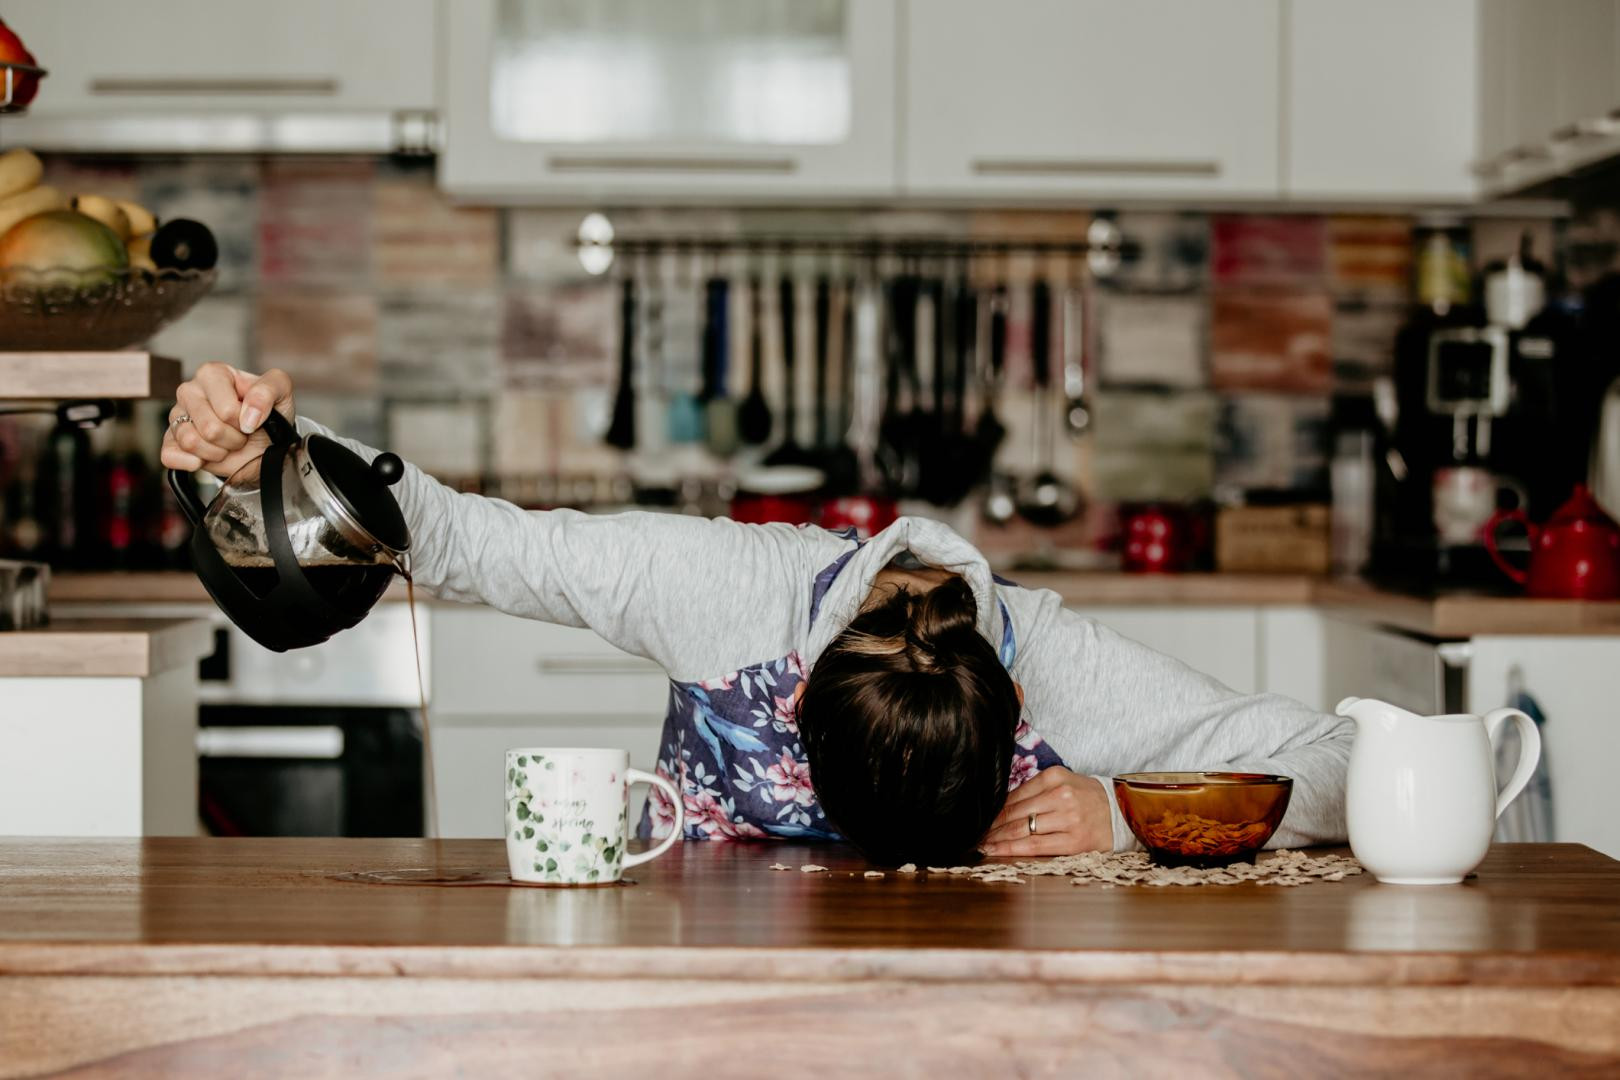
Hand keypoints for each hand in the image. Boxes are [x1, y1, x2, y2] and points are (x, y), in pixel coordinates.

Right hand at [160, 363, 295, 478]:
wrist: (264, 443)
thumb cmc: (269, 414)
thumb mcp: (281, 391)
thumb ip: (269, 390)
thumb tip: (248, 415)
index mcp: (213, 374)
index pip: (227, 410)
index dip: (244, 422)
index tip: (252, 420)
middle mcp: (190, 391)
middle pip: (209, 428)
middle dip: (233, 439)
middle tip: (241, 433)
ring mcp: (176, 416)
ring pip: (190, 442)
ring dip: (218, 452)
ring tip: (227, 443)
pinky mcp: (170, 441)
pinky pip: (170, 455)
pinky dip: (194, 462)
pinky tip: (208, 457)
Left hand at [981, 766, 1110, 856]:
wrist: (1124, 811)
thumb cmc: (1087, 798)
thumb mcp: (1063, 783)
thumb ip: (1035, 791)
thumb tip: (1000, 807)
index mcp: (1056, 777)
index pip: (1015, 795)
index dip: (993, 809)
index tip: (979, 818)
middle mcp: (1062, 795)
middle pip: (1015, 812)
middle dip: (991, 825)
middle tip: (974, 833)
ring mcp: (1069, 819)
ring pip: (1022, 829)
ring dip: (997, 839)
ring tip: (981, 843)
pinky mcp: (1074, 841)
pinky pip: (1035, 846)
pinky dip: (1012, 849)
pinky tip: (996, 851)